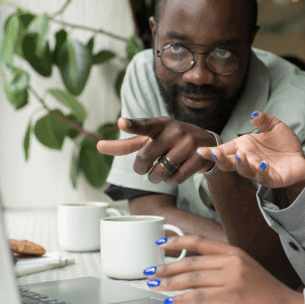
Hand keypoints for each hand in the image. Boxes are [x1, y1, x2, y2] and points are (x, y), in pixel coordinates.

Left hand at [96, 117, 216, 183]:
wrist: (205, 143)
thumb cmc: (170, 141)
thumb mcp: (150, 138)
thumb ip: (126, 144)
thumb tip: (98, 146)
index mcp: (160, 124)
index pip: (143, 125)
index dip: (131, 125)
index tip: (121, 123)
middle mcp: (174, 131)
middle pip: (145, 157)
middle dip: (141, 168)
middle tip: (144, 168)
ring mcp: (188, 144)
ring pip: (160, 172)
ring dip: (156, 177)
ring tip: (161, 171)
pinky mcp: (198, 158)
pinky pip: (175, 178)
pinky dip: (170, 180)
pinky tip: (175, 173)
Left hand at [145, 235, 304, 303]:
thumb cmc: (264, 290)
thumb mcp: (244, 268)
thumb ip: (223, 264)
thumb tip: (194, 267)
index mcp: (233, 251)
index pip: (200, 242)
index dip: (178, 241)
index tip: (161, 243)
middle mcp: (231, 261)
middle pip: (191, 261)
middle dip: (167, 267)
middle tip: (150, 271)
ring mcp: (232, 277)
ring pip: (192, 278)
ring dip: (169, 283)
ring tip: (154, 285)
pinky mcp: (231, 295)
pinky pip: (199, 296)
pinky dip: (181, 299)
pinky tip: (170, 302)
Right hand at [196, 111, 304, 196]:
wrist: (299, 158)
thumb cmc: (282, 143)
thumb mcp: (274, 126)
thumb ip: (263, 120)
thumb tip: (254, 115)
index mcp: (243, 147)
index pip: (224, 150)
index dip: (211, 152)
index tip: (199, 150)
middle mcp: (247, 160)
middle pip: (229, 163)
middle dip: (220, 159)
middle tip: (214, 154)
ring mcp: (258, 171)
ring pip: (245, 171)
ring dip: (241, 164)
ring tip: (241, 155)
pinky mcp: (272, 179)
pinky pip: (264, 178)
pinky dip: (262, 172)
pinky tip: (263, 164)